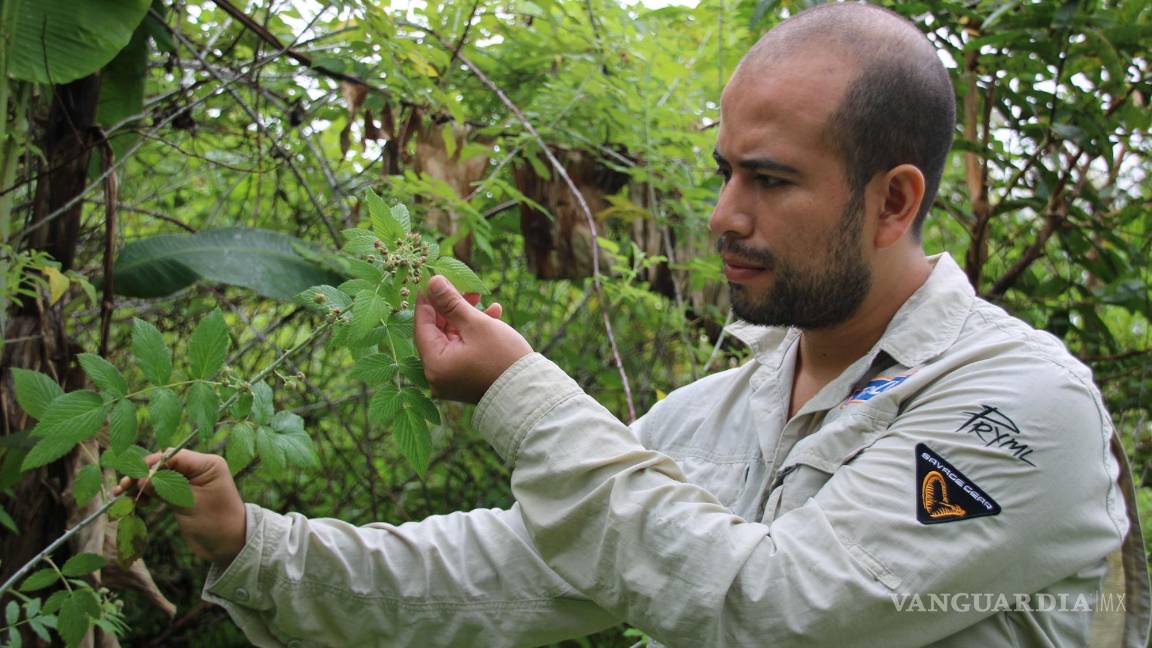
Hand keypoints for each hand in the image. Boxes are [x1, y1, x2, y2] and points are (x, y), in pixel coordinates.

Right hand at [114, 449, 245, 567]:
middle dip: (141, 475)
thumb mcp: (189, 504)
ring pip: (159, 476)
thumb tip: (139, 478)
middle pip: (163, 464)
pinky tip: (135, 502)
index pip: (172, 456)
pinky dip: (147, 493)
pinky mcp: (182, 494)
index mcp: (207, 464)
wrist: (229, 545)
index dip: (150, 466)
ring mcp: (190, 481)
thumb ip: (165, 489)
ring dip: (140, 485)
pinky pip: (160, 488)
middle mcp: (199, 468)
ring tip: (121, 495)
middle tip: (121, 488)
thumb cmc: (215, 523)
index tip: (132, 479)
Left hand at [414, 275, 532, 402]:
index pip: (422, 324)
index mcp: (434, 364)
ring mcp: (451, 379)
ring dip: (465, 317)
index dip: (428, 299)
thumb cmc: (502, 358)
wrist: (530, 392)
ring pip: (452, 339)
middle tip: (464, 286)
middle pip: (437, 332)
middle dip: (452, 307)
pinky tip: (492, 315)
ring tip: (481, 297)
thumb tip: (433, 281)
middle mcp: (437, 375)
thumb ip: (451, 302)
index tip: (434, 279)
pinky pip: (463, 350)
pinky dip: (473, 334)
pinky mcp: (465, 379)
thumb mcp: (476, 324)